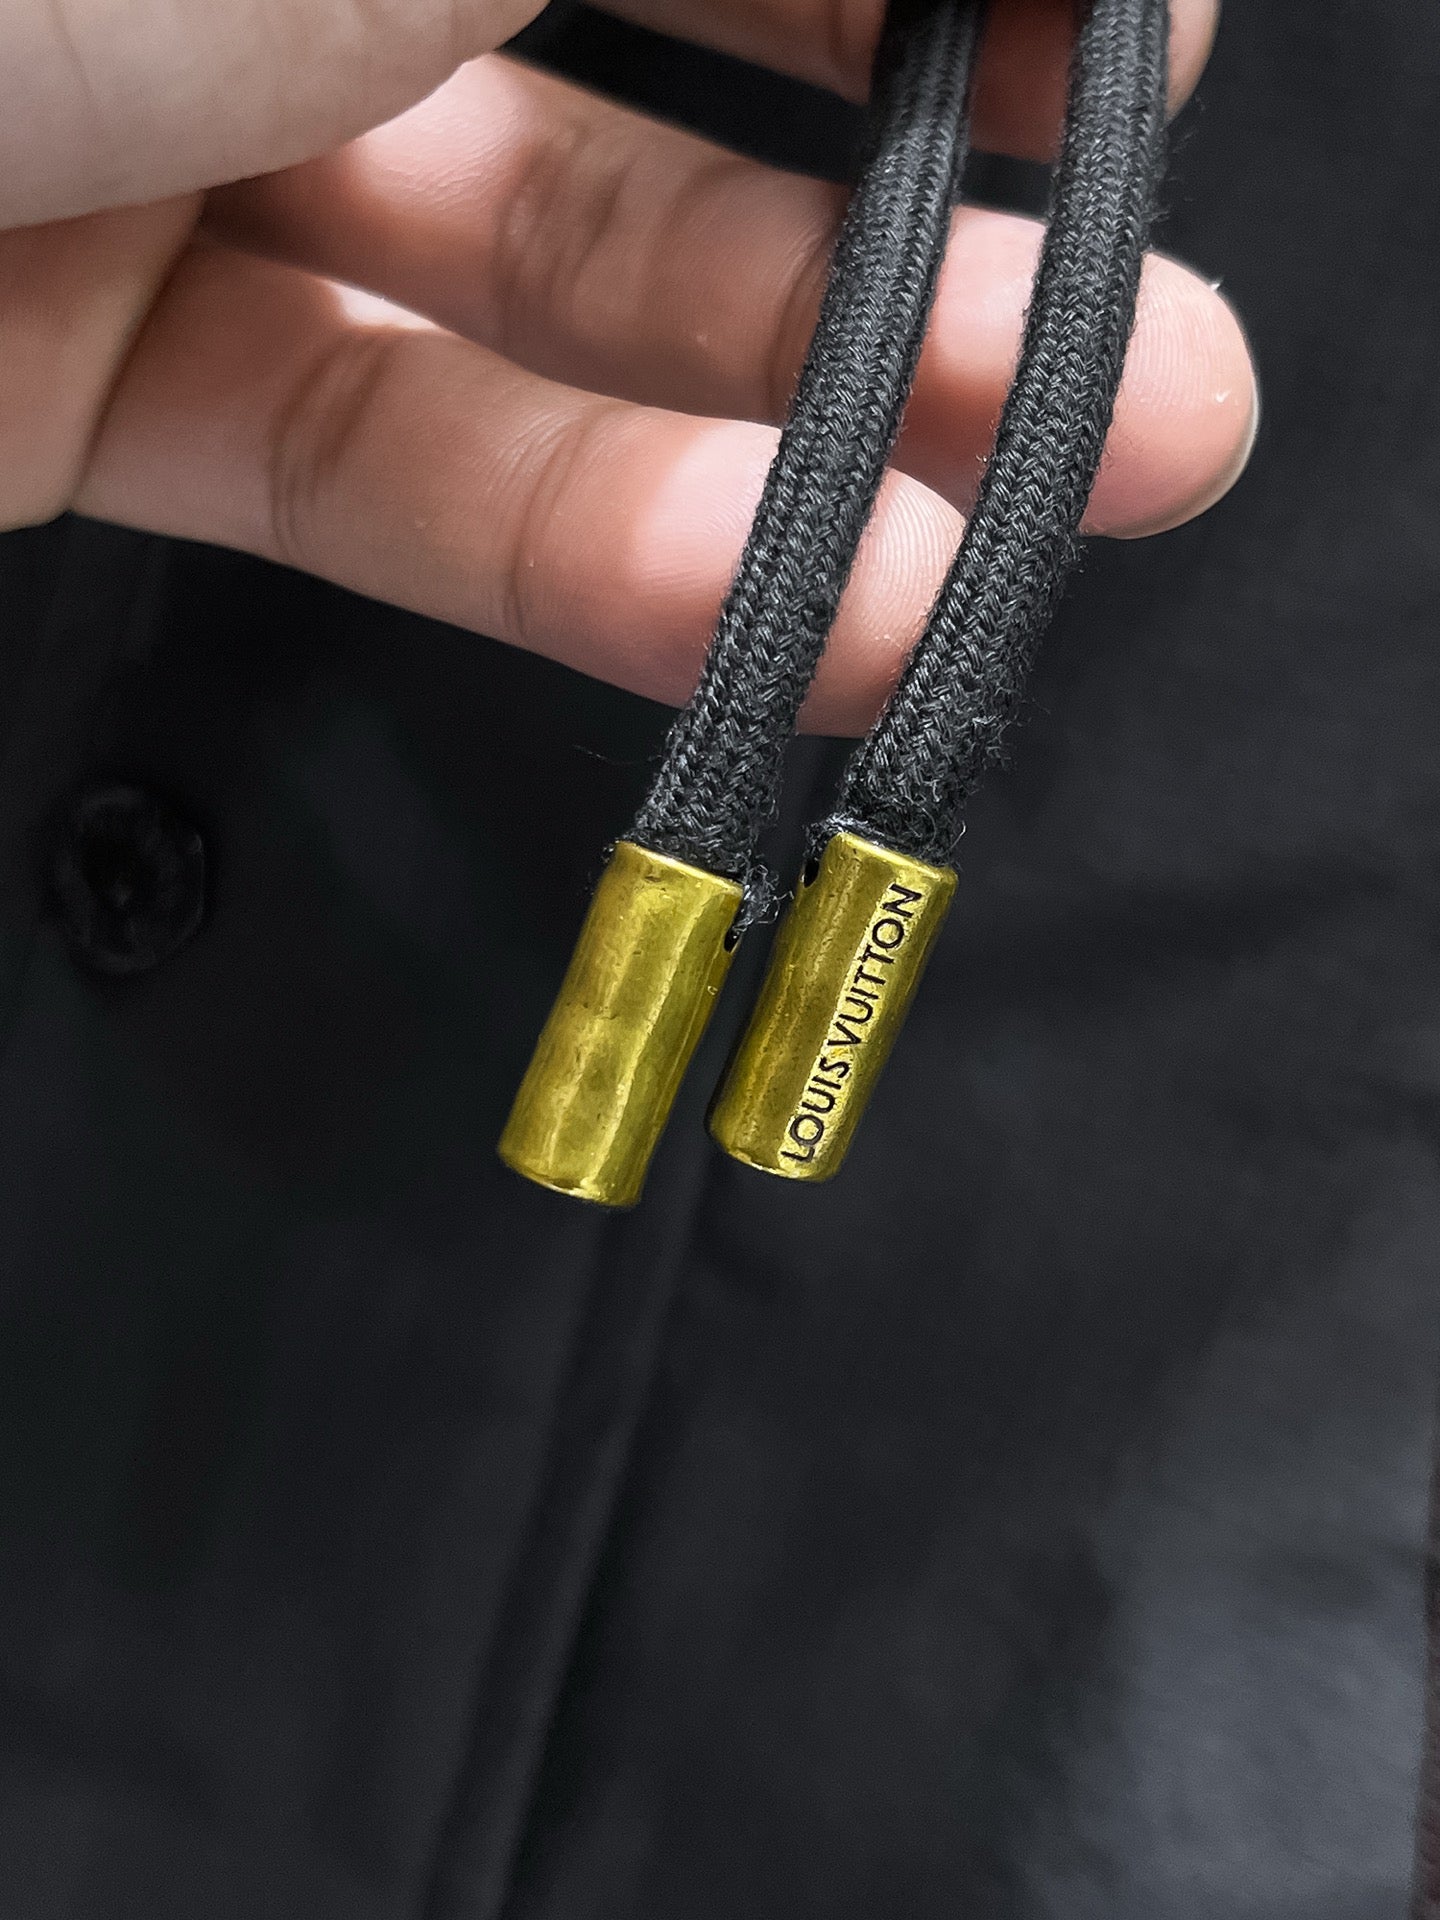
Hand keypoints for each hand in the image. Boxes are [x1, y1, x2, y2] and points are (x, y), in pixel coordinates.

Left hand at [0, 0, 1253, 730]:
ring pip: (532, 269)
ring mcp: (141, 131)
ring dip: (820, 397)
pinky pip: (383, 451)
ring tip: (1076, 477)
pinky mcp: (76, 377)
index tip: (1133, 32)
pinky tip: (807, 603)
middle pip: (629, 11)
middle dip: (922, 156)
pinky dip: (598, 542)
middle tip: (1148, 283)